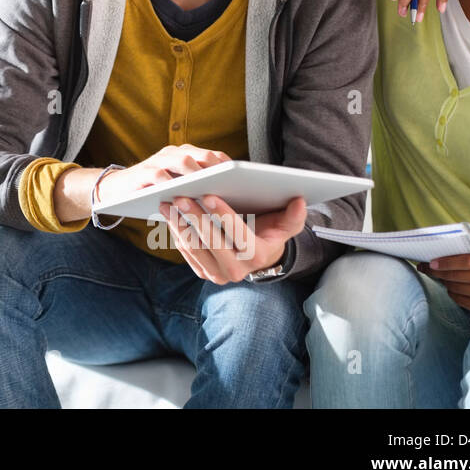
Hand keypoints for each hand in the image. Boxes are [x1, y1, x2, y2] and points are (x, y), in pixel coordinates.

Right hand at [95, 143, 232, 202]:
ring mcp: (157, 161)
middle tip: (232, 184)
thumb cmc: (154, 193)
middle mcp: (173, 154)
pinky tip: (182, 196)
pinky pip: (158, 175)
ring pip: (182, 161)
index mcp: (186, 156)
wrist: (115, 191)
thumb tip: (232, 204)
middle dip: (217, 169)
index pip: (213, 156)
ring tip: (211, 188)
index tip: (245, 182)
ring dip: (197, 174)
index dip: (229, 167)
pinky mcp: (141, 173)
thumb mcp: (178, 188)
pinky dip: (171, 184)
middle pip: (201, 156)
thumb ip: (198, 189)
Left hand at [159, 193, 307, 284]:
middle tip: (180, 196)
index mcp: (258, 256)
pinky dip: (177, 233)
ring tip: (168, 202)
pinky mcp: (204, 273)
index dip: (224, 214)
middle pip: (212, 242)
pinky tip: (170, 215)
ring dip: (180, 224)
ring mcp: (219, 275)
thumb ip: (293, 216)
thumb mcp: (285, 225)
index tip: (209, 194)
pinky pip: (187, 253)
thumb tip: (300, 201)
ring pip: (195, 247)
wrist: (259, 258)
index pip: (239, 234)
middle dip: (195, 217)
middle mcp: (238, 270)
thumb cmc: (271, 233)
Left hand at [417, 238, 469, 314]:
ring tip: (439, 276)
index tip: (431, 262)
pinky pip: (463, 302)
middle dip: (437, 272)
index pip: (466, 262)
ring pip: (457, 289)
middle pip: (458, 277)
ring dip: (444, 282)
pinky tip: (451, 287)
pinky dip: (453, 294)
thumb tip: (453, 244)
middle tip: (426, 268)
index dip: (445, 262)